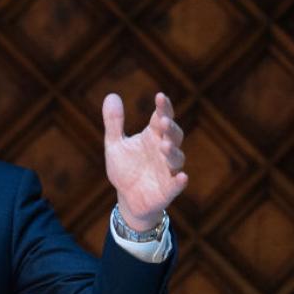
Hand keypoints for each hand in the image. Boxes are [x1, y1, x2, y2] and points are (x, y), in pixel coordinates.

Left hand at [102, 92, 187, 230]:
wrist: (127, 198)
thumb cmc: (125, 168)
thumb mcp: (114, 144)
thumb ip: (114, 122)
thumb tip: (111, 95)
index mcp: (152, 137)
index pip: (161, 118)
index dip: (163, 108)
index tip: (160, 96)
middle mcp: (163, 151)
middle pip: (173, 135)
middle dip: (170, 128)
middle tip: (163, 120)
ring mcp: (167, 170)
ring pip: (177, 158)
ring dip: (173, 151)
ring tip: (165, 145)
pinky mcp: (168, 189)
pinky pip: (177, 185)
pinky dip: (180, 181)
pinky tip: (182, 177)